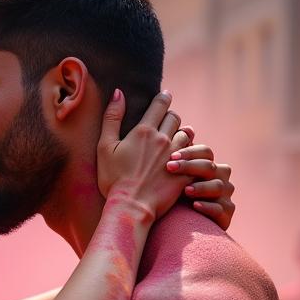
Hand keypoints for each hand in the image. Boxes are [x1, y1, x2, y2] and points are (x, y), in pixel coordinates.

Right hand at [96, 89, 192, 217]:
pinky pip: (194, 157)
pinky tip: (186, 159)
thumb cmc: (113, 180)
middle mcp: (163, 139)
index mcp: (144, 131)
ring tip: (178, 138)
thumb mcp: (105, 147)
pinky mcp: (184, 172)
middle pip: (175, 118)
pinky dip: (191, 155)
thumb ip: (112, 118)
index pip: (160, 105)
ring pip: (187, 135)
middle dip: (172, 116)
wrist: (131, 207)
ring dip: (182, 134)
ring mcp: (176, 156)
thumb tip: (118, 92)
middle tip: (168, 121)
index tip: (165, 95)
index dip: (163, 98)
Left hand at [166, 145, 235, 230]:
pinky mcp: (226, 216)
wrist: (180, 228)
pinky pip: (220, 209)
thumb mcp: (173, 179)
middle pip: (211, 167)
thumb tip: (179, 131)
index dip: (190, 152)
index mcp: (210, 167)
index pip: (206, 152)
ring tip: (185, 190)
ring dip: (200, 187)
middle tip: (170, 168)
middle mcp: (221, 179)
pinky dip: (208, 206)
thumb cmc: (174, 199)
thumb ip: (176, 159)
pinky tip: (195, 206)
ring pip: (218, 187)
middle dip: (190, 167)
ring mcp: (225, 197)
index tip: (170, 156)